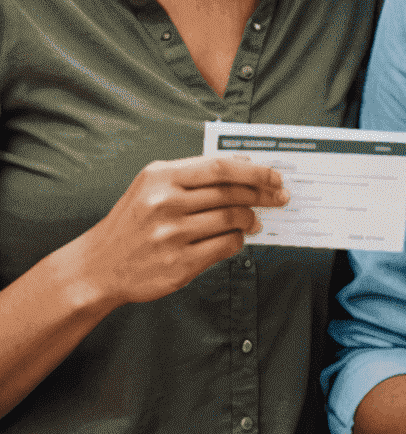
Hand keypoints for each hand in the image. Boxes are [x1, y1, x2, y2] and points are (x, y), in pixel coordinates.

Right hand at [78, 155, 287, 307]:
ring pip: (231, 220)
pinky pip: (224, 246)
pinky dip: (238, 240)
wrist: (98, 266)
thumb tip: (246, 167)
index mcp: (162, 177)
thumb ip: (194, 174)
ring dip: (251, 219)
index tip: (275, 176)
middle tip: (279, 196)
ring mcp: (171, 236)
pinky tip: (237, 238)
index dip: (255, 171)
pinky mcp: (177, 265)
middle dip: (262, 194)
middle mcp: (165, 204)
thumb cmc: (134, 219)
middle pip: (231, 194)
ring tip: (256, 220)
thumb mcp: (153, 184)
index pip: (221, 168)